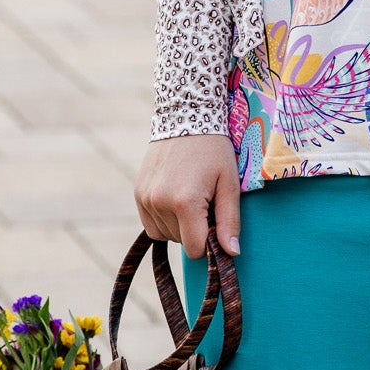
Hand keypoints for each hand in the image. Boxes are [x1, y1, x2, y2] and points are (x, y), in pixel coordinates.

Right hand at [135, 134, 240, 258]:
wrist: (185, 116)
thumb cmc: (214, 149)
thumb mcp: (229, 183)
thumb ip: (229, 221)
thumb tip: (231, 253)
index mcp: (185, 203)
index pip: (194, 249)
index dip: (209, 242)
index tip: (216, 221)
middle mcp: (160, 202)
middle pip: (180, 242)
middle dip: (195, 230)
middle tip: (205, 201)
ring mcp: (145, 198)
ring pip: (165, 235)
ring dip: (179, 226)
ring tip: (191, 197)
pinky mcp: (137, 193)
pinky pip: (151, 224)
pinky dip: (164, 219)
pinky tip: (176, 198)